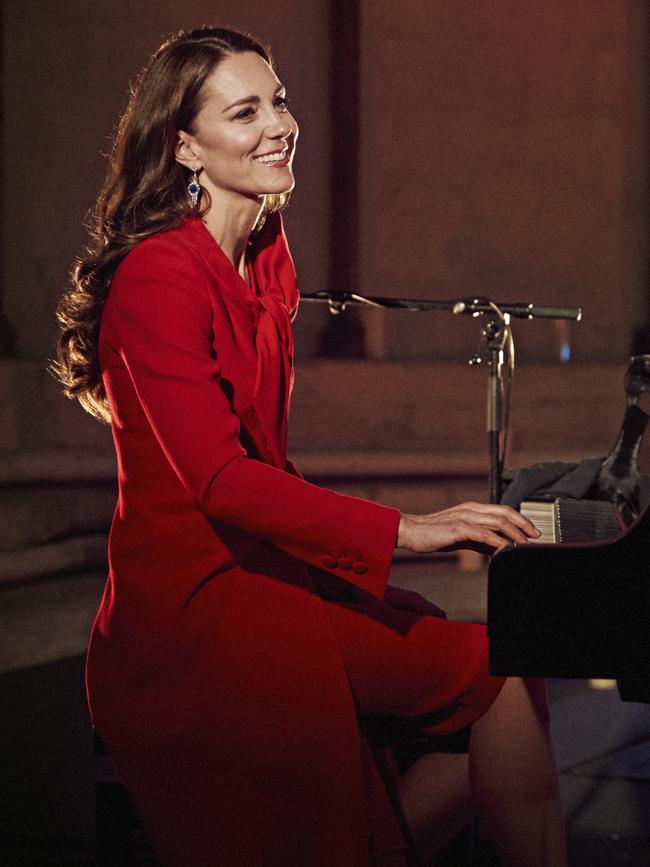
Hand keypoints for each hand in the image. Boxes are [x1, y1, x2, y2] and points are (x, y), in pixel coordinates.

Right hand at [396, 502, 539, 555]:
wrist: (411, 532)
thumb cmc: (433, 535)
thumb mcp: (462, 537)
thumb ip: (481, 540)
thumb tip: (499, 548)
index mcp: (472, 509)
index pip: (502, 510)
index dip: (520, 519)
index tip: (532, 532)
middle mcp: (471, 509)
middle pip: (505, 512)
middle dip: (524, 524)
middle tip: (536, 536)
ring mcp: (465, 517)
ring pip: (498, 522)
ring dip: (515, 534)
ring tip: (526, 545)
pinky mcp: (458, 528)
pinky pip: (484, 534)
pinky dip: (498, 541)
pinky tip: (506, 550)